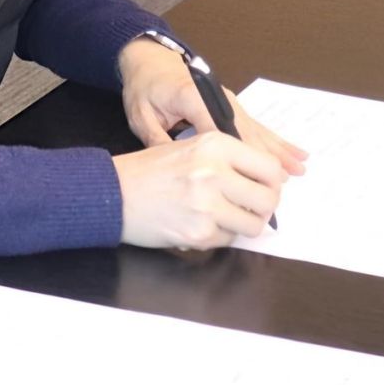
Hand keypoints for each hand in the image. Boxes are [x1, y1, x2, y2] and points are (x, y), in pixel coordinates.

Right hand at [112, 129, 286, 248]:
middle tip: (248, 208)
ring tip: (222, 217)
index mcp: (216, 144)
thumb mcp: (191, 147)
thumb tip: (268, 182)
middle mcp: (214, 172)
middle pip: (268, 198)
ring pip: (253, 225)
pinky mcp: (198, 232)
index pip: (270, 168)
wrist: (111, 192)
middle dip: (262, 207)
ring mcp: (207, 204)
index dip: (272, 183)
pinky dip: (218, 236)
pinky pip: (227, 240)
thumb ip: (229, 159)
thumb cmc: (150, 170)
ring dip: (242, 225)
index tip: (263, 189)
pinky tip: (199, 224)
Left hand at [117, 38, 306, 173]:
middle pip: (246, 133)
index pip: (218, 133)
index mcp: (194, 98)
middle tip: (282, 185)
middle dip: (264, 160)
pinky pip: (256, 126)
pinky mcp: (232, 106)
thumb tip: (176, 170)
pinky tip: (294, 153)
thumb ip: (157, 141)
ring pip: (256, 130)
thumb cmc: (144, 87)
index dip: (235, 160)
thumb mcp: (141, 116)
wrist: (150, 60)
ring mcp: (229, 101)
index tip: (249, 185)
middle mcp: (219, 99)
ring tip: (298, 169)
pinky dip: (275, 141)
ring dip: (277, 151)